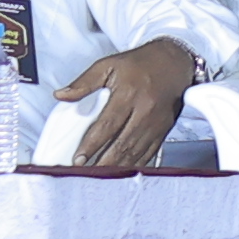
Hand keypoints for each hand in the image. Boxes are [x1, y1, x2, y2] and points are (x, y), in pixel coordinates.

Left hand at [64, 38, 202, 171]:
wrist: (176, 62)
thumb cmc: (142, 63)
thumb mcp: (109, 65)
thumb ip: (84, 82)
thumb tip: (62, 95)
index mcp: (129, 94)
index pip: (107, 125)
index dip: (91, 144)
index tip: (78, 158)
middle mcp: (145, 110)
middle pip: (122, 143)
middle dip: (102, 162)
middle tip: (85, 173)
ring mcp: (156, 122)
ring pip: (135, 151)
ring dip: (117, 166)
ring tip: (100, 176)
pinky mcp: (164, 129)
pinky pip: (149, 152)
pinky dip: (135, 164)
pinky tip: (122, 170)